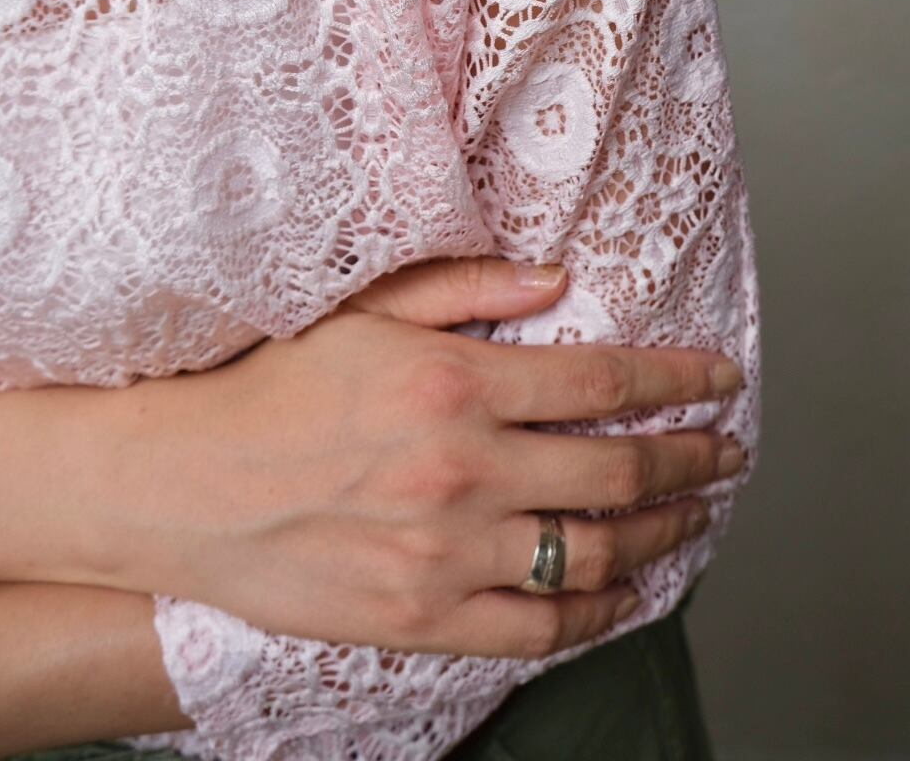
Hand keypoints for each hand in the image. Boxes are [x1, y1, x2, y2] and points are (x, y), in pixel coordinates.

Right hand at [105, 258, 743, 659]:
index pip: (603, 379)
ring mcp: (444, 553)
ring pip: (593, 552)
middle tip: (727, 450)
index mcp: (455, 381)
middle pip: (618, 468)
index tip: (721, 380)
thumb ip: (468, 287)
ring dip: (663, 533)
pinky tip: (628, 595)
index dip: (677, 379)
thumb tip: (559, 281)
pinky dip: (598, 616)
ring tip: (694, 516)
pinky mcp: (420, 618)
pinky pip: (536, 628)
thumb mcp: (366, 308)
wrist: (182, 483)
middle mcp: (462, 468)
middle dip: (692, 457)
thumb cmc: (274, 386)